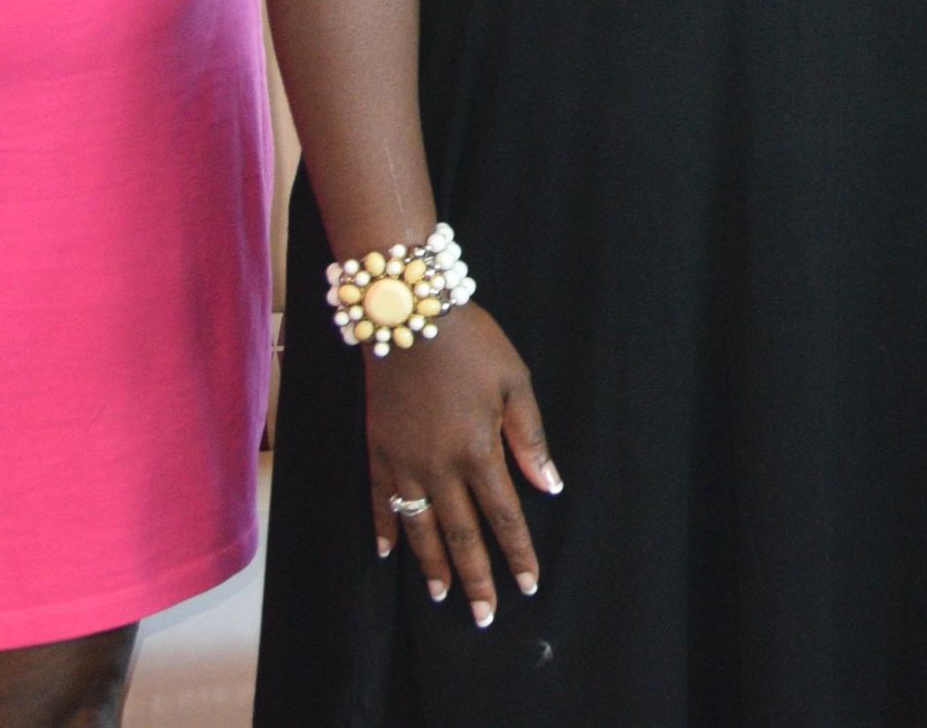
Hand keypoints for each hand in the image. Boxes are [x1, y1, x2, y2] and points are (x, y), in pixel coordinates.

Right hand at [361, 303, 561, 626]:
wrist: (408, 311)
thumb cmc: (470, 342)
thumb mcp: (515, 381)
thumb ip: (529, 438)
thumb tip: (549, 486)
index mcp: (479, 449)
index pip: (504, 516)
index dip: (517, 553)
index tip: (527, 585)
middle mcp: (440, 465)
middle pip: (461, 534)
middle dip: (476, 576)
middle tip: (483, 615)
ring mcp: (403, 460)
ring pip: (420, 526)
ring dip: (432, 564)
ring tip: (442, 595)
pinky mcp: (377, 449)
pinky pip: (380, 499)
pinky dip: (385, 527)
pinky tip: (389, 552)